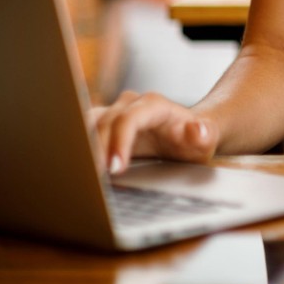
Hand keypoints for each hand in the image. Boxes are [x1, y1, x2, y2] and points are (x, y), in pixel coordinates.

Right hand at [88, 91, 218, 174]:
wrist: (188, 135)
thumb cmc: (195, 138)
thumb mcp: (206, 139)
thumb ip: (204, 134)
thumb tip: (197, 130)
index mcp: (154, 105)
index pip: (129, 119)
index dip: (119, 142)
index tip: (116, 168)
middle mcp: (130, 104)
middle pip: (104, 122)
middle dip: (96, 151)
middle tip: (92, 180)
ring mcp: (114, 112)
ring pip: (87, 125)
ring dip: (82, 149)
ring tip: (79, 176)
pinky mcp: (102, 124)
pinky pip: (83, 133)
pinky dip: (79, 150)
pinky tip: (77, 170)